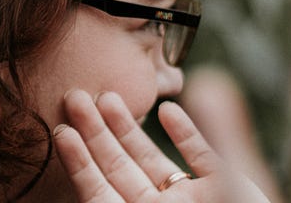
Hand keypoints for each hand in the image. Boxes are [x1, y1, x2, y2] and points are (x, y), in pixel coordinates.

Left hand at [52, 89, 269, 201]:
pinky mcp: (229, 187)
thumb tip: (150, 123)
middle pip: (121, 171)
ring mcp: (196, 200)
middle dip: (97, 133)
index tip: (61, 129)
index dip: (81, 161)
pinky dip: (187, 135)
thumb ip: (167, 164)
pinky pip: (202, 160)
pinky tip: (168, 111)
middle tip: (74, 97)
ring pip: (154, 163)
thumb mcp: (188, 200)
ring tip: (109, 97)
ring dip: (132, 130)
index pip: (101, 191)